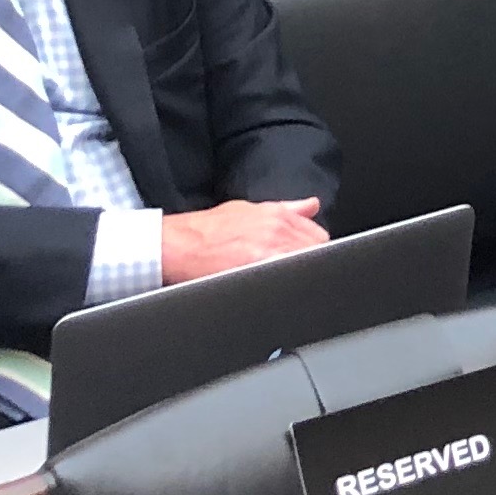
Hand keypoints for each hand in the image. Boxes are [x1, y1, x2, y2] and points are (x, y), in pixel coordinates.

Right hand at [161, 199, 327, 285]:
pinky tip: (278, 289)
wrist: (177, 245)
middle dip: (311, 263)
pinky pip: (285, 280)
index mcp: (277, 216)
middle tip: (297, 273)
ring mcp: (268, 253)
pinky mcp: (255, 272)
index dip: (316, 250)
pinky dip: (287, 285)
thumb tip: (312, 205)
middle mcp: (277, 231)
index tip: (310, 258)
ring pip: (305, 267)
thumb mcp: (249, 209)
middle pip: (317, 253)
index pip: (318, 237)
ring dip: (301, 275)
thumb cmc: (206, 229)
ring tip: (287, 282)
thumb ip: (286, 210)